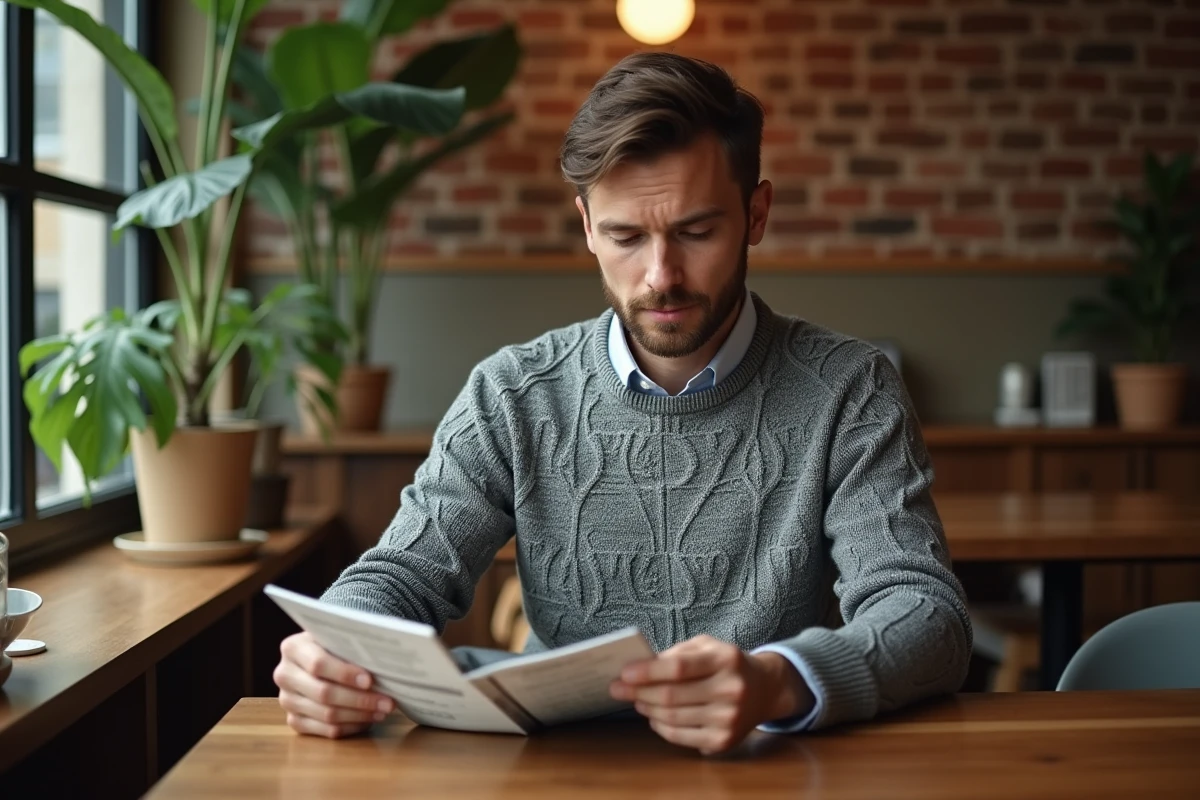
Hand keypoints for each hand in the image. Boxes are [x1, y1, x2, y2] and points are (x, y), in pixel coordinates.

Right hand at [274, 631, 394, 737]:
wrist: (318, 656)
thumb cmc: (335, 645)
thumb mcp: (339, 637)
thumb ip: (351, 645)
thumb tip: (381, 661)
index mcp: (293, 648)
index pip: (318, 664)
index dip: (345, 674)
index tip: (369, 680)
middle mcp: (284, 675)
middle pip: (323, 693)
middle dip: (359, 699)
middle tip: (387, 702)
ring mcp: (287, 700)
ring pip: (326, 715)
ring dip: (359, 715)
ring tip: (382, 711)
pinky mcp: (294, 720)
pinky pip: (325, 731)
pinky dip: (350, 727)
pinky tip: (368, 720)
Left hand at [609, 635, 813, 754]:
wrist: (765, 689)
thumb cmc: (727, 664)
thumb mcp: (708, 646)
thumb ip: (677, 653)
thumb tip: (640, 668)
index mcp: (726, 659)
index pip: (680, 667)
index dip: (648, 671)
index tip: (624, 672)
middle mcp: (731, 689)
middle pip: (672, 695)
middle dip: (638, 692)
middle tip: (618, 688)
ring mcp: (729, 718)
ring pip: (673, 717)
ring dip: (647, 709)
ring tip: (636, 700)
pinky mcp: (724, 741)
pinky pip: (680, 736)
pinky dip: (660, 726)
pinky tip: (654, 716)